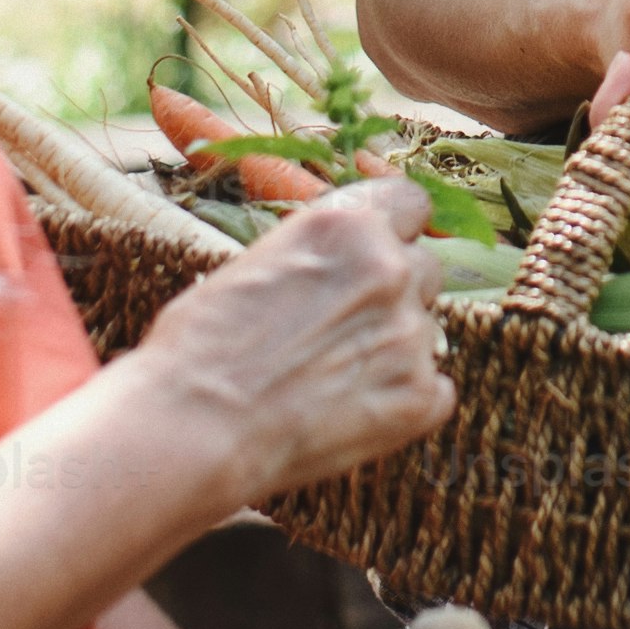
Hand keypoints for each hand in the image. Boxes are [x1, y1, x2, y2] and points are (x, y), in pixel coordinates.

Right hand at [126, 179, 449, 508]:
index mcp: (346, 225)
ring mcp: (409, 335)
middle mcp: (389, 269)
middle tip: (344, 326)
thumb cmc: (200, 346)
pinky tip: (352, 412)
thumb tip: (340, 262)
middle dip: (393, 292)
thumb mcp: (257, 264)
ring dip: (394, 347)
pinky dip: (404, 401)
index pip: (411, 202)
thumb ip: (319, 256)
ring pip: (426, 330)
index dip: (395, 229)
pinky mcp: (418, 398)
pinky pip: (435, 390)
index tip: (380, 248)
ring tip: (333, 377)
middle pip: (423, 267)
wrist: (194, 425)